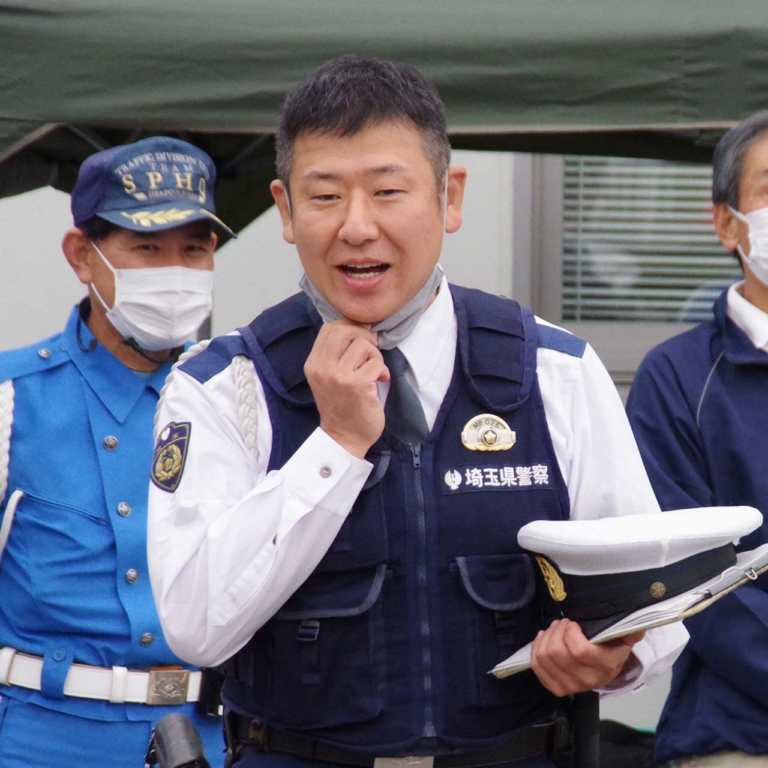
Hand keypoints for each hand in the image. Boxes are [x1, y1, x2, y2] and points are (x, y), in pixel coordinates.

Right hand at [305, 319, 389, 457]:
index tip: (361, 337)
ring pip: (364, 345)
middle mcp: (323, 367)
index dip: (349, 326)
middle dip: (364, 337)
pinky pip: (377, 363)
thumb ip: (337, 353)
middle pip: (345, 330)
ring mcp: (339, 376)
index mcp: (313, 363)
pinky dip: (383, 370)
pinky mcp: (358, 385)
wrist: (343, 438)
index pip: (329, 328)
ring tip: (374, 370)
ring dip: (375, 356)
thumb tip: (362, 327)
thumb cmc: (340, 406)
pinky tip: (380, 380)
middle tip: (371, 353)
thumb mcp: (328, 377)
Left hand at [530, 618, 644, 696]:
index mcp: (606, 666)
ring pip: (545, 657)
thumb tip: (637, 630)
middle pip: (557, 652)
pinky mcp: (556, 688)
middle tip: (562, 622)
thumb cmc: (610, 649)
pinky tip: (543, 638)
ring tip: (554, 628)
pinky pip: (537, 666)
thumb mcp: (623, 639)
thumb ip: (630, 632)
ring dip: (546, 636)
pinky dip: (536, 648)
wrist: (604, 671)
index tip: (573, 623)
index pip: (579, 650)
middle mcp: (588, 680)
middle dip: (556, 630)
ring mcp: (570, 687)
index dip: (570, 632)